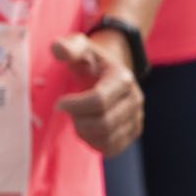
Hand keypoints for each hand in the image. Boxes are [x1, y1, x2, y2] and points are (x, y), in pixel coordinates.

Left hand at [53, 29, 143, 154]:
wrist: (108, 71)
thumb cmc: (88, 60)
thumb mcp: (78, 47)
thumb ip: (67, 47)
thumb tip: (58, 49)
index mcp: (122, 78)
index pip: (98, 101)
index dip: (73, 106)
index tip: (58, 103)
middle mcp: (135, 99)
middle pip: (102, 123)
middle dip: (78, 120)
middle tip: (68, 111)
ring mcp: (137, 117)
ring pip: (106, 139)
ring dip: (84, 132)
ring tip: (78, 118)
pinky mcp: (133, 132)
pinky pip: (111, 148)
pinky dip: (93, 143)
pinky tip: (86, 128)